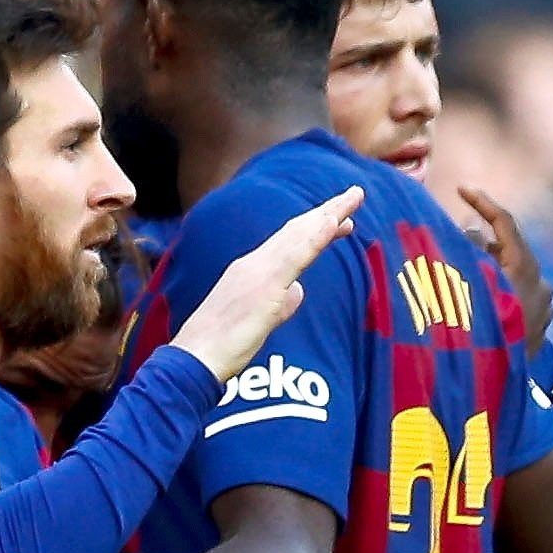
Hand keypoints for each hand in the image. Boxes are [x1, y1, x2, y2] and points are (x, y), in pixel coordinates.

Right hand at [171, 188, 362, 383]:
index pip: (291, 243)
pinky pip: (296, 257)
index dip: (316, 228)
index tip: (341, 220)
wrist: (197, 357)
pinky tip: (333, 221)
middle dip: (328, 211)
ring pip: (300, 236)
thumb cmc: (222, 345)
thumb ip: (279, 304)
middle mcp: (255, 263)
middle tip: (355, 195)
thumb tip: (298, 292)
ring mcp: (259, 271)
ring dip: (329, 214)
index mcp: (253, 270)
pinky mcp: (266, 285)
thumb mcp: (259, 321)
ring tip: (353, 197)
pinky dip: (315, 237)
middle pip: (298, 231)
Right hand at [459, 184, 552, 347]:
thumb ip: (466, 251)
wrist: (492, 388)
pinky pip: (516, 295)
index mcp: (524, 270)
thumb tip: (470, 234)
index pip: (505, 222)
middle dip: (478, 243)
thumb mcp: (463, 285)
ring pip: (511, 274)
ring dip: (487, 269)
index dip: (482, 201)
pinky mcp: (539, 327)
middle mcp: (540, 284)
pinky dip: (497, 290)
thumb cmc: (475, 331)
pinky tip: (476, 303)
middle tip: (449, 245)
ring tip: (459, 279)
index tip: (461, 189)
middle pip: (507, 249)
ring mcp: (543, 307)